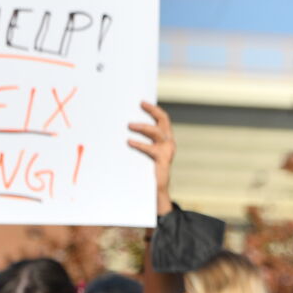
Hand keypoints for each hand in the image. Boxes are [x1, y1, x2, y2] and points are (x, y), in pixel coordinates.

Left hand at [128, 101, 175, 215]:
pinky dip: (140, 144)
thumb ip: (140, 141)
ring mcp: (167, 151)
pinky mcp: (162, 160)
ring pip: (157, 132)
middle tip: (140, 104)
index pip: (162, 118)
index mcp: (165, 138)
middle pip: (163, 120)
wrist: (156, 191)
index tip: (141, 102)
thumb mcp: (145, 152)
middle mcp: (168, 142)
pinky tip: (129, 142)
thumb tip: (123, 127)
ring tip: (130, 125)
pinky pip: (151, 149)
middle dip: (152, 110)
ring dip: (143, 127)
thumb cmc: (146, 170)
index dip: (153, 109)